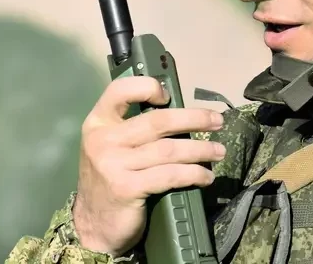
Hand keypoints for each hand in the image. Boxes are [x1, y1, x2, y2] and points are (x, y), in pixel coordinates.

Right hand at [71, 75, 225, 254]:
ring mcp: (113, 164)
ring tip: (219, 152)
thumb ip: (136, 129)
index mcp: (98, 122)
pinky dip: (193, 174)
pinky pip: (169, 175)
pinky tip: (205, 176)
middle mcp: (103, 139)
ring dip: (201, 149)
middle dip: (194, 119)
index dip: (146, 86)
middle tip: (218, 121)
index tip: (169, 95)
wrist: (93, 226)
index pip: (119, 90)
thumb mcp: (113, 147)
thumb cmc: (111, 180)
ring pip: (169, 149)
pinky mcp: (126, 188)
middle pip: (157, 120)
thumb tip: (182, 114)